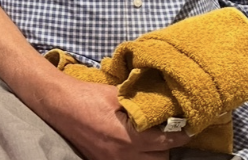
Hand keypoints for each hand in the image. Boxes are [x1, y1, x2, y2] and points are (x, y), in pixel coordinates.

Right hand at [40, 78, 187, 159]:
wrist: (58, 104)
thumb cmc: (86, 96)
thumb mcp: (116, 93)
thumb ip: (140, 99)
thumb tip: (162, 99)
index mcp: (129, 138)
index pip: (167, 141)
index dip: (180, 134)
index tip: (189, 127)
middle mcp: (123, 156)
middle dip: (167, 146)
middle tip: (167, 129)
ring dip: (152, 154)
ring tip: (152, 138)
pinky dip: (136, 157)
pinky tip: (135, 144)